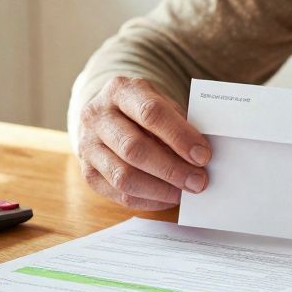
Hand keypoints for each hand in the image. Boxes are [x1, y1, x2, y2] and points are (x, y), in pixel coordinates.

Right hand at [76, 77, 211, 209]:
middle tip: (198, 181)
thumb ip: (179, 124)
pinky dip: (148, 201)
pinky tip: (168, 198)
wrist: (108, 115)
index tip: (203, 155)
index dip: (179, 136)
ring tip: (184, 192)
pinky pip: (119, 194)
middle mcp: (97, 116)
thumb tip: (201, 156)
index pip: (150, 113)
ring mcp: (87, 145)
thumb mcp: (161, 103)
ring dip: (160, 189)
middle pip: (134, 148)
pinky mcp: (87, 172)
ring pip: (123, 176)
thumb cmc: (143, 110)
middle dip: (171, 168)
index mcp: (120, 90)